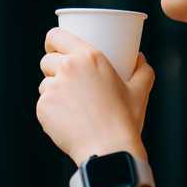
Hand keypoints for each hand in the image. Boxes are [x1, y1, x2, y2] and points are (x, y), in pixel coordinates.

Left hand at [37, 28, 154, 164]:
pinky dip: (52, 111)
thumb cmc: (125, 121)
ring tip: (71, 105)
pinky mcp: (43, 108)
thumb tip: (140, 58)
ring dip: (53, 91)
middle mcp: (68, 68)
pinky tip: (67, 121)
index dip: (53, 42)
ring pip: (44, 84)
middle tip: (68, 81)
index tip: (56, 49)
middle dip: (54, 68)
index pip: (56, 36)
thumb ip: (143, 71)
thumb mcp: (140, 92)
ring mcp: (53, 88)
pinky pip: (43, 104)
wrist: (108, 150)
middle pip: (47, 60)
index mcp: (89, 57)